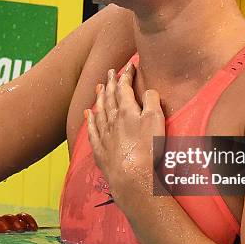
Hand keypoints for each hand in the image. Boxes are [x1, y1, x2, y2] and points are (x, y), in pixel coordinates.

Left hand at [85, 63, 165, 205]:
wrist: (132, 177)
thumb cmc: (147, 149)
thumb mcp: (156, 120)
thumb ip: (152, 101)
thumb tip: (148, 91)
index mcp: (127, 110)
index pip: (124, 88)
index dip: (127, 75)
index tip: (129, 66)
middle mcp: (112, 119)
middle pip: (109, 96)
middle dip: (111, 82)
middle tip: (111, 71)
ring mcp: (104, 134)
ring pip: (99, 110)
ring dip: (99, 97)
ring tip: (99, 87)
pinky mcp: (100, 149)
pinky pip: (92, 129)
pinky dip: (90, 119)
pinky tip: (88, 114)